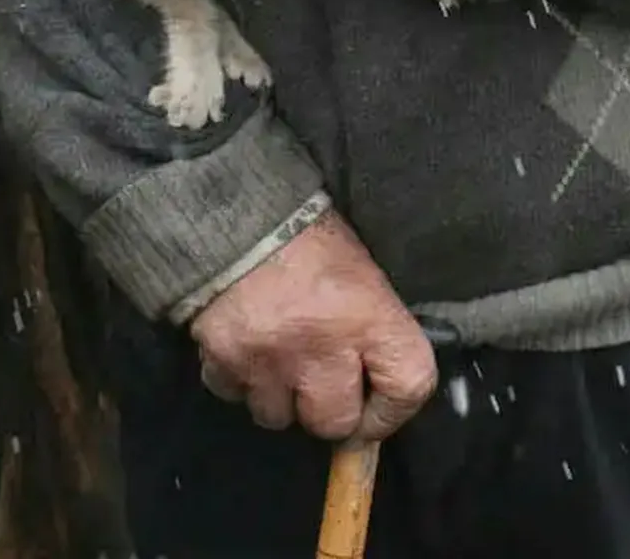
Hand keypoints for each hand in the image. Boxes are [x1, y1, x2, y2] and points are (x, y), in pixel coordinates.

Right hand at [192, 212, 437, 439]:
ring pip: (279, 418)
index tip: (377, 409)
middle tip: (319, 378)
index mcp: (367, 314)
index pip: (407, 386)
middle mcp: (321, 347)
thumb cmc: (307, 234)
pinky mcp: (222, 362)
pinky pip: (234, 395)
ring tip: (276, 357)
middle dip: (327, 407)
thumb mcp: (358, 271)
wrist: (233, 207)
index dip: (395, 410)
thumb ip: (371, 327)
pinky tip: (244, 347)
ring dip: (279, 396)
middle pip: (335, 423)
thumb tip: (375, 382)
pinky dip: (238, 379)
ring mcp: (269, 361)